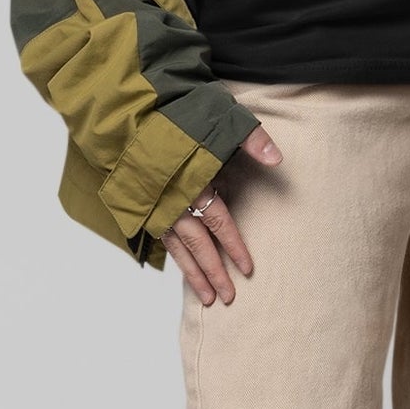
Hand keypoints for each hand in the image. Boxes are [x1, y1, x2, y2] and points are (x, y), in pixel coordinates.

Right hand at [158, 122, 281, 304]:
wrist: (132, 110)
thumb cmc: (179, 112)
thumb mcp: (221, 117)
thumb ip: (250, 138)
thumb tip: (277, 159)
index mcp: (193, 181)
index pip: (218, 223)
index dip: (233, 246)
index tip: (248, 269)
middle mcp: (172, 199)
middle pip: (197, 244)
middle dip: (213, 272)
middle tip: (228, 297)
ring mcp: (155, 204)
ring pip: (178, 248)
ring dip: (193, 274)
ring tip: (208, 298)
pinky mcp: (144, 205)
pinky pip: (162, 238)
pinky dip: (175, 257)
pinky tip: (184, 269)